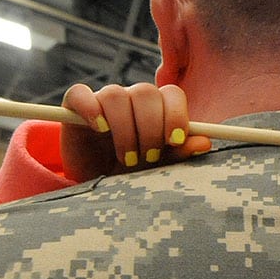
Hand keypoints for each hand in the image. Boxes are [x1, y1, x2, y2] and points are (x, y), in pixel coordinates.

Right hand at [60, 83, 211, 180]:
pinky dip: (90, 109)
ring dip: (124, 129)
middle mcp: (132, 99)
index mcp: (157, 108)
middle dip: (150, 127)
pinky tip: (99, 129)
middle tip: (148, 156)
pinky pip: (80, 94)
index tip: (174, 140)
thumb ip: (179, 153)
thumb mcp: (158, 167)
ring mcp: (103, 101)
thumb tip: (205, 142)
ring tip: (128, 158)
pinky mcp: (74, 107)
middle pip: (146, 92)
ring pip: (116, 95)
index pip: (172, 94)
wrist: (96, 186)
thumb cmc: (133, 174)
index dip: (175, 114)